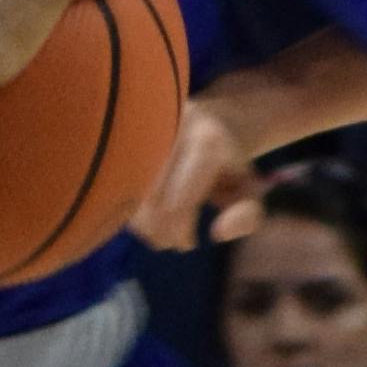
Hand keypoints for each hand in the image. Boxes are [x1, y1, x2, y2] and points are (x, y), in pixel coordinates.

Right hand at [130, 99, 270, 257]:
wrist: (213, 122)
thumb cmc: (230, 168)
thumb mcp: (249, 192)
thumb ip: (246, 217)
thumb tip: (218, 233)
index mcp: (208, 142)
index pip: (180, 200)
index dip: (181, 229)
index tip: (189, 244)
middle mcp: (174, 128)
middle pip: (152, 198)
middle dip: (160, 230)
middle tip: (170, 243)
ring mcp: (147, 127)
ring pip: (129, 191)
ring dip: (143, 222)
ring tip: (159, 233)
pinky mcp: (128, 132)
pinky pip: (117, 181)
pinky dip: (131, 207)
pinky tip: (148, 215)